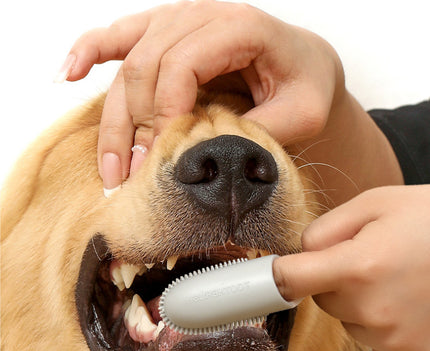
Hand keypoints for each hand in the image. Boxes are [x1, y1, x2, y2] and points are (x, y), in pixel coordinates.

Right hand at [58, 1, 344, 193]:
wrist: (305, 65)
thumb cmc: (306, 85)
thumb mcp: (302, 115)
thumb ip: (259, 131)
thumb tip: (205, 158)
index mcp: (239, 27)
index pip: (181, 67)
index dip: (164, 117)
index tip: (163, 161)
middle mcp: (202, 17)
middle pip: (145, 68)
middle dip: (134, 129)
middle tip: (132, 178)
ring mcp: (179, 22)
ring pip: (128, 64)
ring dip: (113, 120)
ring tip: (110, 168)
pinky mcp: (166, 35)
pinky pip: (119, 37)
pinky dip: (91, 52)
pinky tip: (68, 73)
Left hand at [273, 185, 429, 350]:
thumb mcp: (374, 204)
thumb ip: (324, 228)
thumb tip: (297, 254)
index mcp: (360, 267)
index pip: (289, 280)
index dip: (274, 275)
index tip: (264, 276)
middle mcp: (373, 311)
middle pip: (319, 297)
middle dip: (332, 278)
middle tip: (370, 258)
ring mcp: (391, 340)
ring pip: (345, 317)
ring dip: (358, 300)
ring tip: (395, 277)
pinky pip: (369, 336)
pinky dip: (378, 320)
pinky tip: (405, 300)